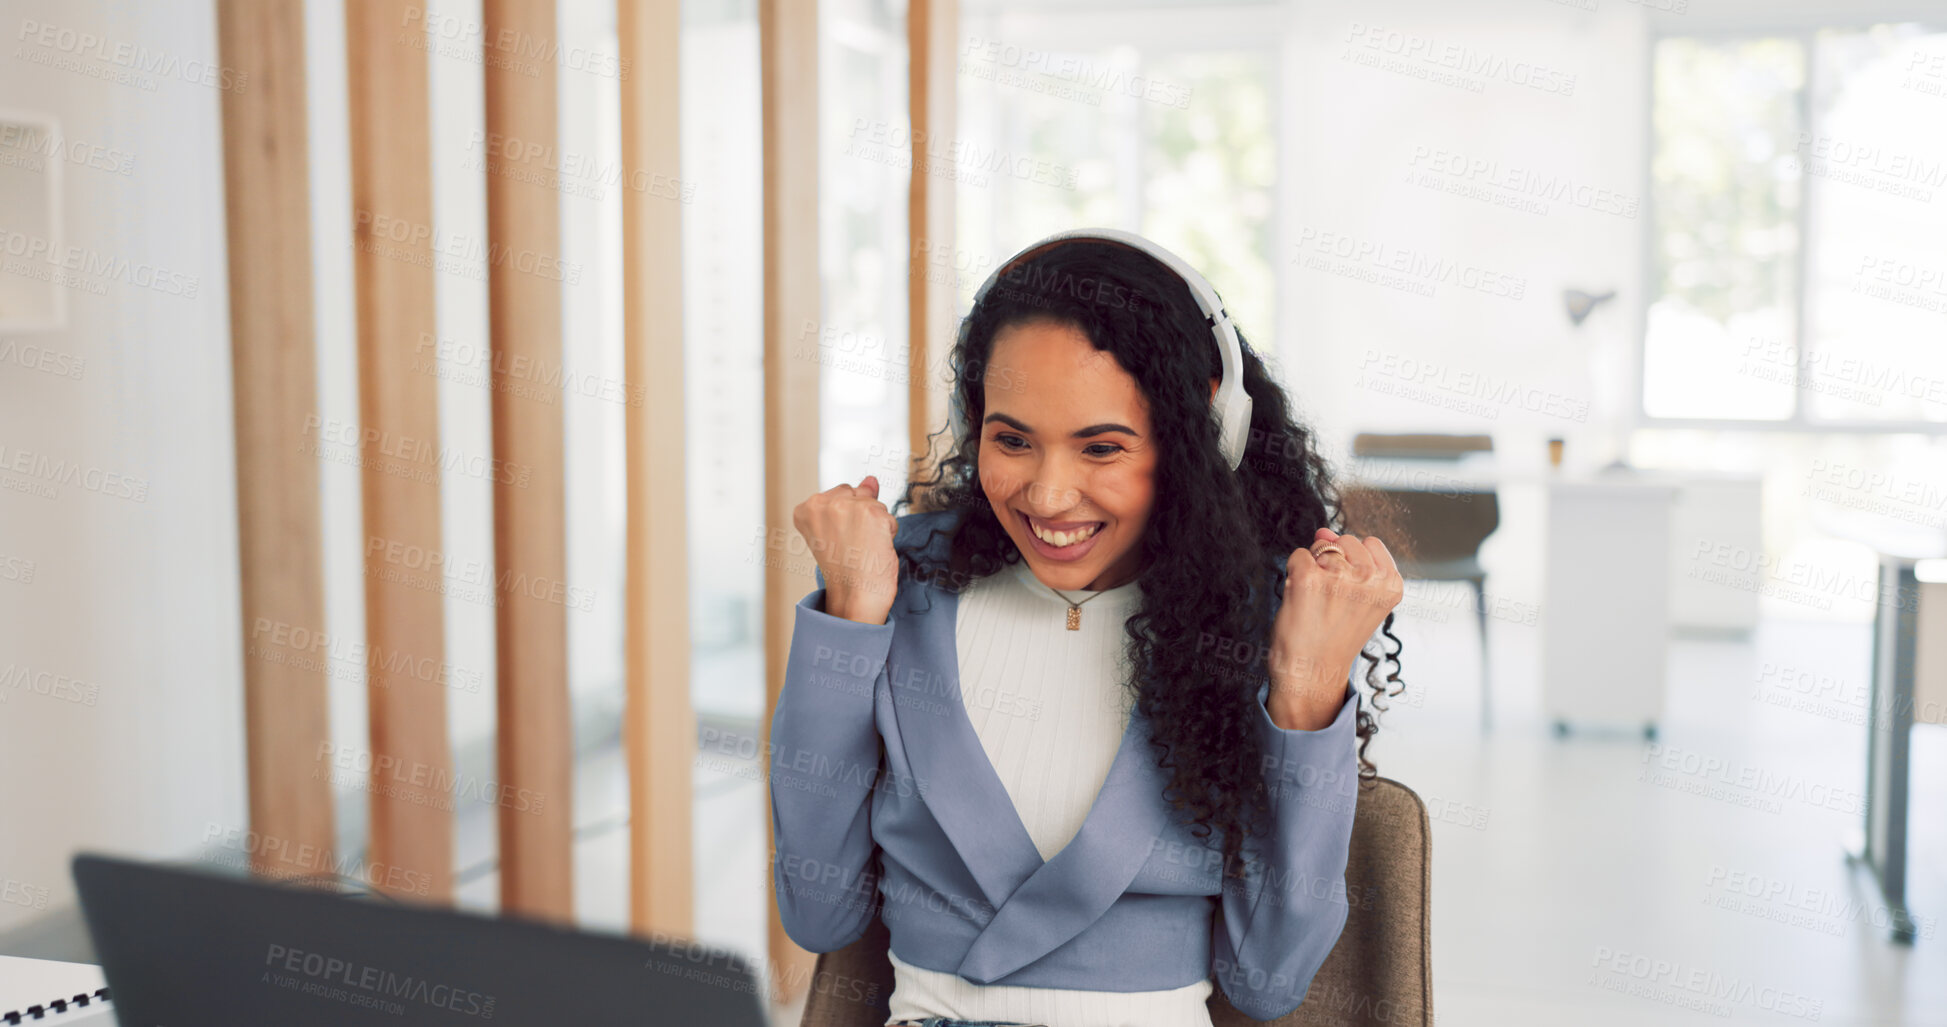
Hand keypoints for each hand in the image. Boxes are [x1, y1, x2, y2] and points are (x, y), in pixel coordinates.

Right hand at [792, 475, 899, 624]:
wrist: (854, 597)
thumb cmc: (844, 571)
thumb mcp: (837, 531)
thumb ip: (852, 499)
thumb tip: (871, 480)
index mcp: (806, 508)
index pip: (840, 493)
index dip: (845, 519)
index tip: (840, 540)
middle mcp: (823, 502)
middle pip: (857, 493)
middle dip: (861, 516)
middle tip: (852, 545)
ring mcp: (848, 507)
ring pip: (875, 504)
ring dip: (876, 526)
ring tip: (863, 549)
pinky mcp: (872, 514)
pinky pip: (889, 517)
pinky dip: (888, 534)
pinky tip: (875, 549)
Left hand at [1266, 528, 1403, 727]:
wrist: (1312, 674)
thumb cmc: (1335, 638)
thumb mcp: (1360, 599)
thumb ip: (1351, 561)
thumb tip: (1324, 531)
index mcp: (1391, 585)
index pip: (1370, 544)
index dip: (1354, 563)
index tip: (1350, 594)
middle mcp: (1370, 579)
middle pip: (1345, 541)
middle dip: (1334, 562)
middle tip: (1332, 601)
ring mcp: (1339, 577)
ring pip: (1321, 546)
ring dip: (1314, 568)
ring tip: (1318, 602)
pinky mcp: (1308, 578)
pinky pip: (1298, 555)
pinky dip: (1294, 574)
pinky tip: (1302, 601)